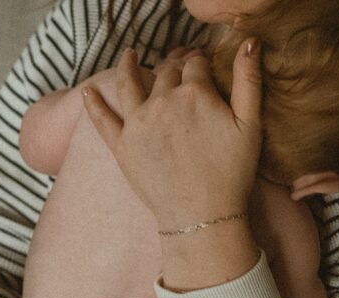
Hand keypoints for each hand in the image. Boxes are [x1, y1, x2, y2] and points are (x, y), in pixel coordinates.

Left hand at [82, 42, 263, 230]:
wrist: (202, 215)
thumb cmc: (231, 172)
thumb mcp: (251, 123)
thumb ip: (249, 79)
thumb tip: (248, 42)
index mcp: (194, 93)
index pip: (196, 65)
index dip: (201, 63)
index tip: (203, 66)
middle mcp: (162, 102)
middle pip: (166, 74)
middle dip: (174, 69)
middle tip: (178, 70)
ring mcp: (138, 123)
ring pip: (131, 84)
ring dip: (128, 66)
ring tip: (128, 55)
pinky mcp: (122, 147)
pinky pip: (103, 120)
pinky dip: (94, 104)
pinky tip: (87, 92)